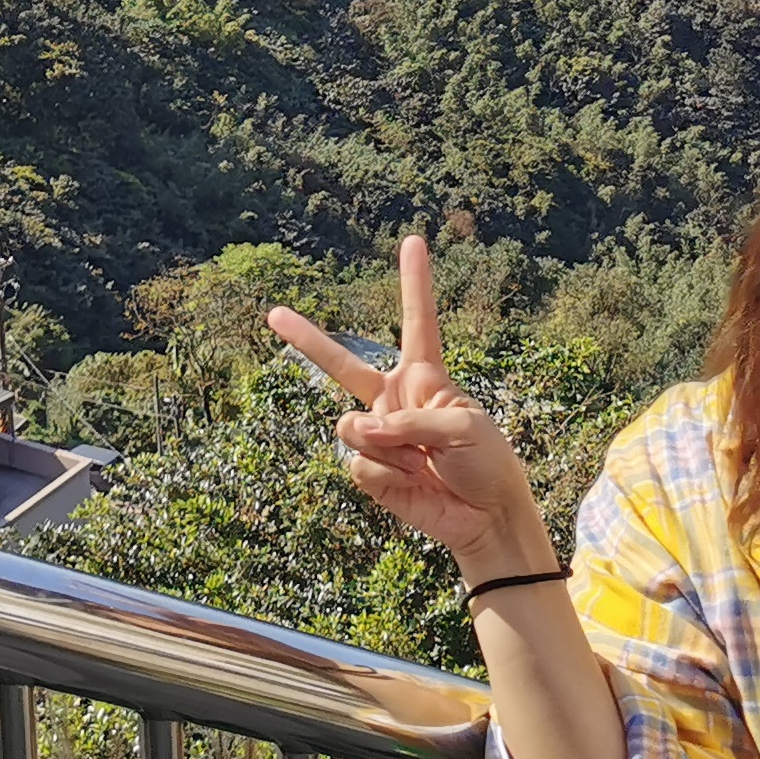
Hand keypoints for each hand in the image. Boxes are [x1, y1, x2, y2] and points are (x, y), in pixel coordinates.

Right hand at [269, 235, 555, 581]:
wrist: (486, 518)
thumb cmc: (487, 463)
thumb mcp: (463, 426)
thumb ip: (408, 420)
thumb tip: (356, 431)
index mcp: (425, 378)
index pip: (418, 322)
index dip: (415, 282)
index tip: (413, 241)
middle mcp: (394, 401)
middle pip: (344, 365)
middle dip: (307, 339)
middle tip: (273, 312)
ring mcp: (378, 437)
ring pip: (351, 426)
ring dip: (386, 446)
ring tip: (420, 463)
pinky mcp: (370, 472)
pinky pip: (358, 462)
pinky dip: (387, 474)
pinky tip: (412, 483)